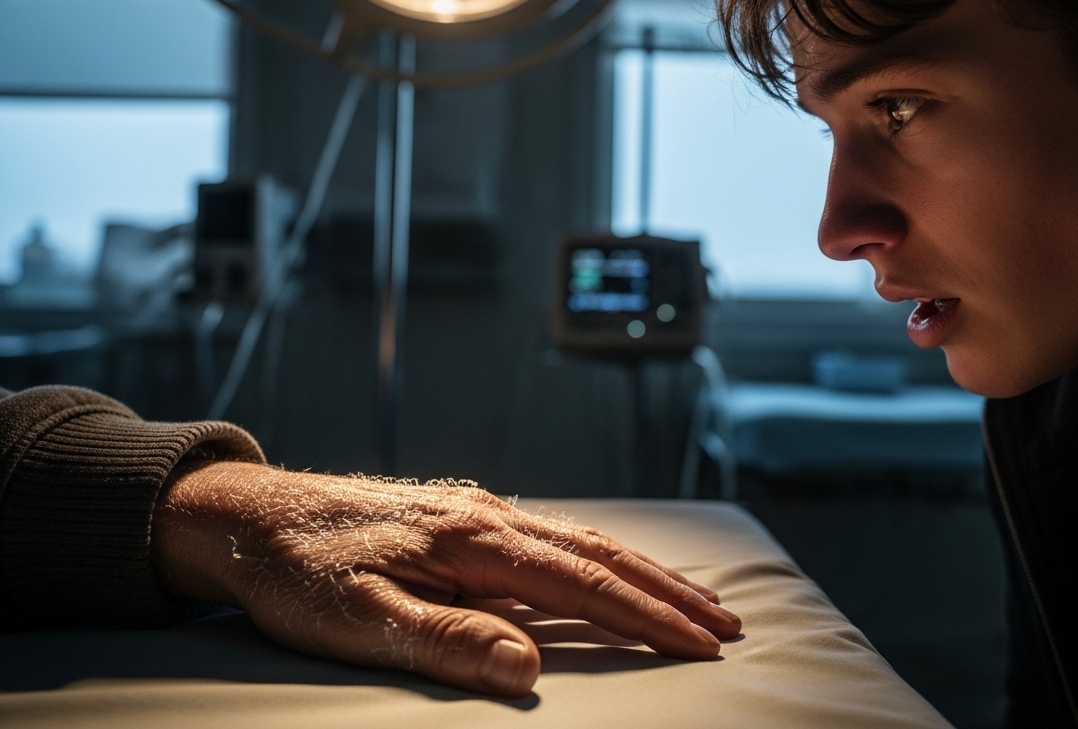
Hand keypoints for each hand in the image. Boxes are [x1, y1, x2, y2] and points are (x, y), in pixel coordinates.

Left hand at [152, 461, 740, 696]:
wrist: (248, 513)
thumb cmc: (297, 572)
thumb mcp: (358, 621)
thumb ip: (446, 642)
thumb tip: (529, 668)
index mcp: (471, 541)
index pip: (581, 584)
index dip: (646, 616)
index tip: (702, 642)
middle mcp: (487, 517)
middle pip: (600, 553)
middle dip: (668, 590)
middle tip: (726, 622)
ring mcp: (478, 512)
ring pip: (583, 539)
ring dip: (645, 569)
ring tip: (693, 595)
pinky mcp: (463, 517)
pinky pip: (553, 534)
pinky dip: (602, 555)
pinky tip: (613, 567)